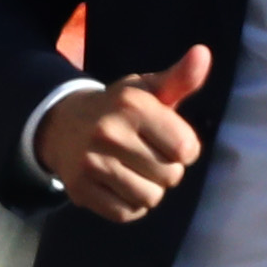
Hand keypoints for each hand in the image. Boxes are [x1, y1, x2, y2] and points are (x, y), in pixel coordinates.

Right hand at [37, 45, 208, 222]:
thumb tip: (203, 53)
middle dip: (169, 171)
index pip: (186, 148)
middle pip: (170, 176)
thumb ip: (181, 78)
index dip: (186, 149)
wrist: (64, 125)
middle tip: (152, 157)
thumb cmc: (120, 108)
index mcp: (133, 106)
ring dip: (151, 190)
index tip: (171, 141)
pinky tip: (123, 186)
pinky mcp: (80, 189)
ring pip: (150, 198)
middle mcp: (109, 133)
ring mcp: (91, 163)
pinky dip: (131, 206)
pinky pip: (126, 213)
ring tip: (138, 172)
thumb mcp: (149, 89)